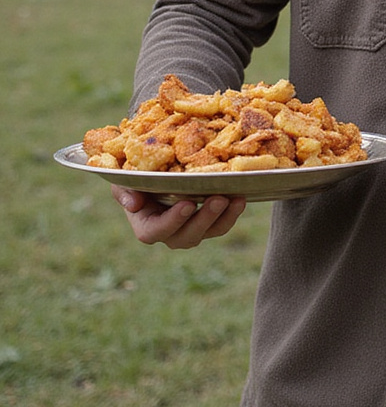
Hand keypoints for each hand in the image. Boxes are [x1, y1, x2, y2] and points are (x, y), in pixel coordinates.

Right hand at [111, 184, 245, 249]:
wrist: (160, 169)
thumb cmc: (138, 175)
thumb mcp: (125, 179)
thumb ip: (124, 191)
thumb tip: (133, 204)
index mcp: (146, 224)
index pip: (155, 232)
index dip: (172, 221)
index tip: (187, 204)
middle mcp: (170, 232)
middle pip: (187, 236)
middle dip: (204, 219)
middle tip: (218, 199)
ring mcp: (192, 228)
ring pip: (209, 232)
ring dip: (224, 218)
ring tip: (236, 200)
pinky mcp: (209, 220)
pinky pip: (222, 224)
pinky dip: (233, 213)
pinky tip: (241, 198)